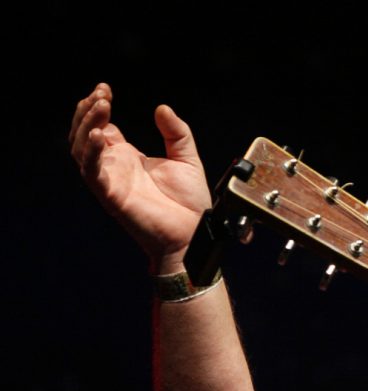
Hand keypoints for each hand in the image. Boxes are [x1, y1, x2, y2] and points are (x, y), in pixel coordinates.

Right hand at [69, 83, 211, 270]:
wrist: (195, 234)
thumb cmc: (190, 203)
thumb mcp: (187, 159)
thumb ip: (176, 133)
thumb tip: (162, 108)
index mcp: (128, 158)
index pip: (101, 126)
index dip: (98, 106)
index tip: (104, 88)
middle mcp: (115, 167)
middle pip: (85, 134)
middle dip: (88, 111)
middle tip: (100, 94)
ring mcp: (110, 181)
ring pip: (81, 150)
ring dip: (86, 126)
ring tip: (99, 106)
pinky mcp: (111, 196)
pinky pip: (92, 173)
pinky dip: (91, 153)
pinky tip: (99, 135)